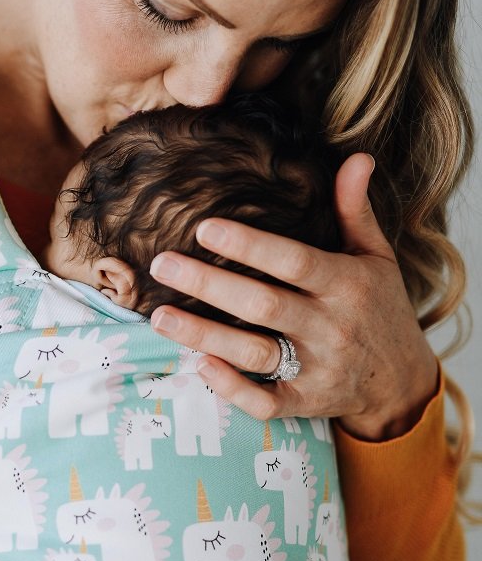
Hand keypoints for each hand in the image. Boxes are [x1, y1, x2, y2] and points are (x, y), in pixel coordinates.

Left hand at [146, 154, 439, 439]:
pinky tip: (198, 366)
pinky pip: (265, 402)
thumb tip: (356, 157)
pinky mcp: (306, 403)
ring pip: (255, 354)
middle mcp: (332, 327)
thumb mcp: (376, 257)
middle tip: (161, 264)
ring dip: (204, 336)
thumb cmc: (379, 308)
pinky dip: (232, 388)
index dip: (249, 246)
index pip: (294, 261)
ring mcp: (318, 369)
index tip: (204, 228)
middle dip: (209, 285)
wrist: (401, 380)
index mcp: (347, 284)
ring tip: (159, 316)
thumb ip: (356, 210)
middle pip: (264, 305)